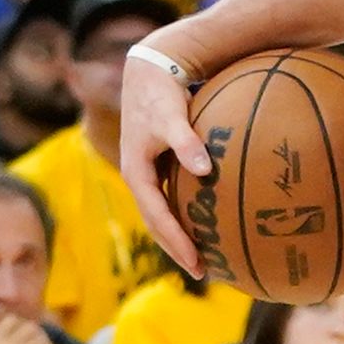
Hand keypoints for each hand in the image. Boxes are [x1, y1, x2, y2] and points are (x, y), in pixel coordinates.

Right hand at [122, 37, 212, 275]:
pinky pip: (169, 198)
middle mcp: (139, 178)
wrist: (148, 71)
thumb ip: (186, 142)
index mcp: (136, 174)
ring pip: (162, 214)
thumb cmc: (160, 93)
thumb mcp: (171, 116)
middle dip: (177, 249)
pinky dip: (184, 215)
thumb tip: (205, 169)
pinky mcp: (157, 165)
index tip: (197, 263)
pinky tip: (206, 220)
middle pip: (157, 224)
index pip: (157, 218)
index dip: (176, 243)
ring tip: (205, 256)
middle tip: (204, 272)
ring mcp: (147, 173)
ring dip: (179, 236)